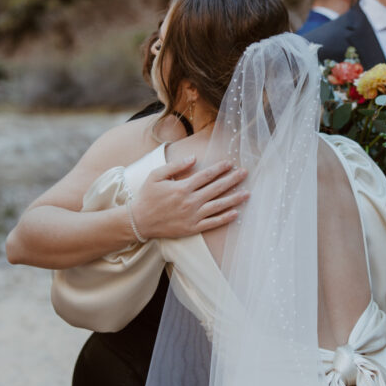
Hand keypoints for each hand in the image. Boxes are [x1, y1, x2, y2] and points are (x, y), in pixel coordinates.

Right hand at [133, 157, 248, 238]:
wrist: (139, 221)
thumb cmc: (147, 197)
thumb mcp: (156, 175)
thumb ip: (176, 166)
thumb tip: (193, 158)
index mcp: (182, 187)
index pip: (206, 175)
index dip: (220, 168)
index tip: (230, 163)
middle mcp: (190, 201)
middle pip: (216, 188)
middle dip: (232, 179)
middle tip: (245, 173)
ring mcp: (192, 216)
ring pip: (218, 206)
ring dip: (234, 199)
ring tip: (247, 193)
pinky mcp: (192, 228)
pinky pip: (212, 223)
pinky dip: (224, 218)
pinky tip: (235, 213)